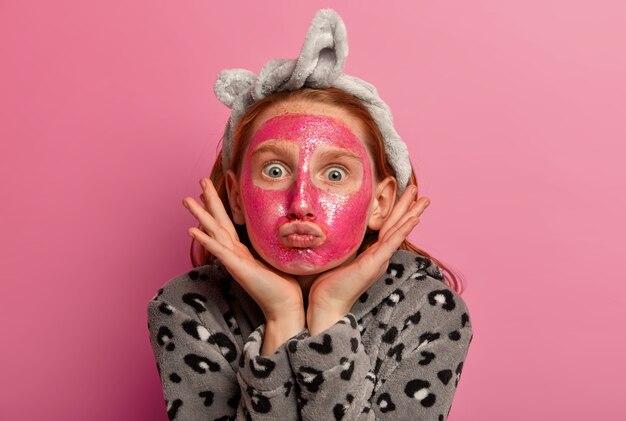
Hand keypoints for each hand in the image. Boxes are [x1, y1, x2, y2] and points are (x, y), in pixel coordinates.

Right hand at [183, 179, 304, 327]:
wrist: (285, 306)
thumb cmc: (285, 285)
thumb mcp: (278, 257)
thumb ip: (274, 244)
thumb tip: (287, 229)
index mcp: (243, 250)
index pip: (229, 222)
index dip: (223, 203)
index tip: (216, 187)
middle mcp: (235, 253)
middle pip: (218, 222)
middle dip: (210, 200)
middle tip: (200, 180)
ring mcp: (234, 260)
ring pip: (214, 232)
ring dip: (200, 215)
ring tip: (186, 199)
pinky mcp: (238, 268)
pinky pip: (219, 251)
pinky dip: (205, 240)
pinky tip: (192, 230)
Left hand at [306, 186, 429, 334]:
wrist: (326, 303)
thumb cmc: (327, 282)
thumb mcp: (337, 255)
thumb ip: (342, 243)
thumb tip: (331, 226)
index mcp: (371, 253)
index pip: (386, 226)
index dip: (395, 210)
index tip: (401, 194)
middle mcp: (379, 255)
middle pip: (397, 225)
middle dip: (409, 207)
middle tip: (420, 191)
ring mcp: (379, 259)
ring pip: (398, 231)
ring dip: (411, 213)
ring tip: (423, 199)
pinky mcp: (375, 263)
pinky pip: (392, 243)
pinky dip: (403, 230)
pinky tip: (413, 219)